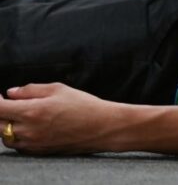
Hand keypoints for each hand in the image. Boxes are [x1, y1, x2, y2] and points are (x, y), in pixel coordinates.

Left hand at [0, 83, 121, 154]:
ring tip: (18, 116)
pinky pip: (18, 145)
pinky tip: (28, 127)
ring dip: (6, 125)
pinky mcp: (39, 151)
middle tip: (8, 104)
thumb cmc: (84, 105)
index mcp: (32, 111)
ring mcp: (33, 143)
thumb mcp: (59, 89)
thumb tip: (11, 92)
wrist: (103, 127)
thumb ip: (31, 90)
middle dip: (1, 112)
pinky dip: (16, 136)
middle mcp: (28, 130)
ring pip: (5, 137)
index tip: (0, 96)